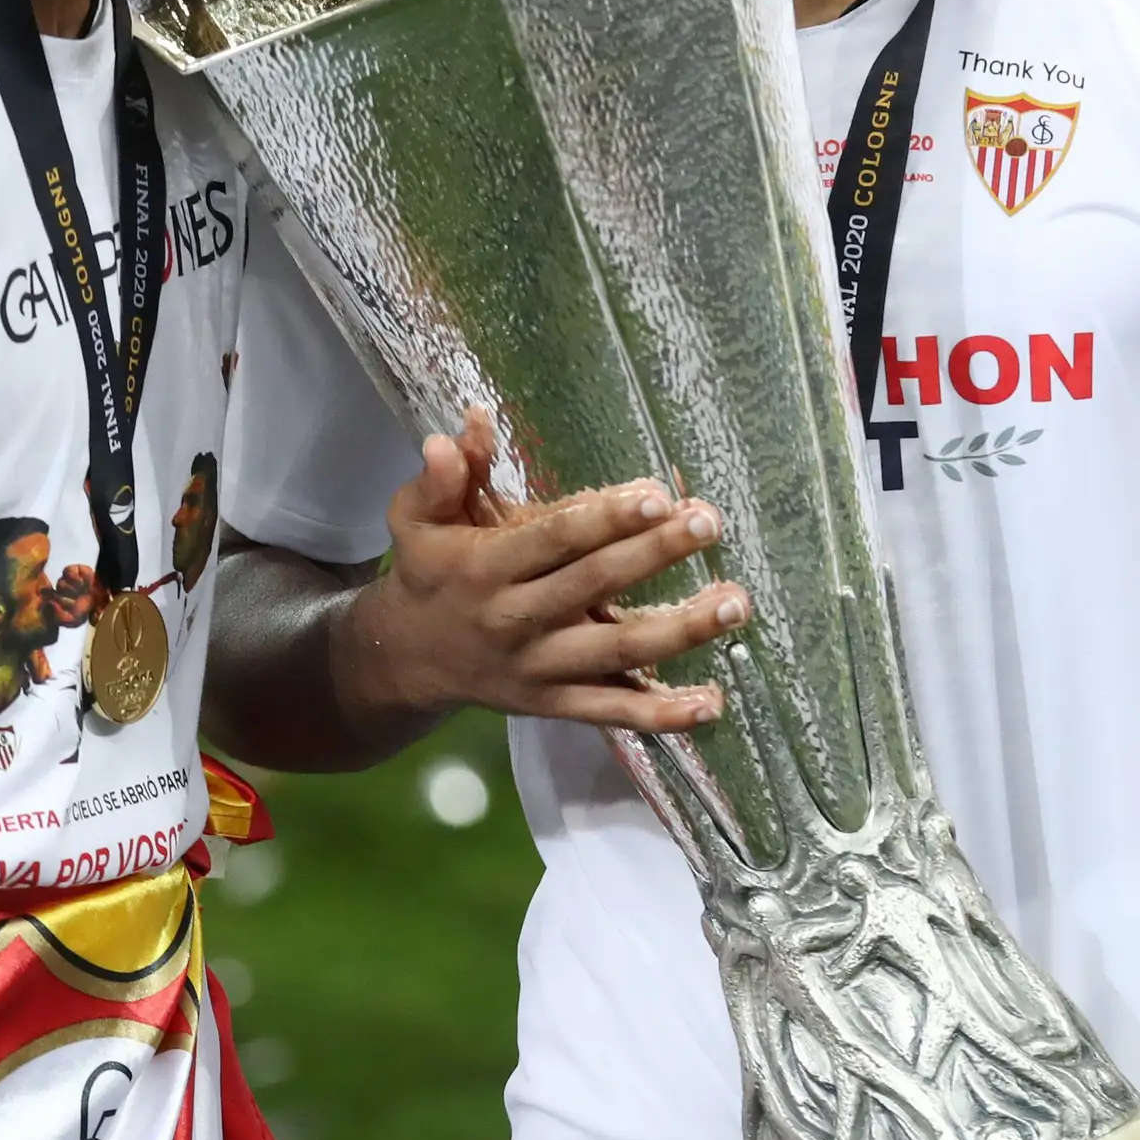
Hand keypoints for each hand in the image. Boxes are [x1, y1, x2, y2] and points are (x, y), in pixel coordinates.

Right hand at [339, 411, 740, 734]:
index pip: (553, 541)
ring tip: (735, 604)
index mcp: (485, 569)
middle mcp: (516, 620)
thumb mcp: (416, 521)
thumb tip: (467, 424)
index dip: (605, 519)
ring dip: (680, 631)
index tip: (656, 495)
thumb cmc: (426, 574)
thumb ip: (442, 479)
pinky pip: (613, 712)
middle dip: (654, 555)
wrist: (404, 659)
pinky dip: (662, 715)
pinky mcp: (556, 704)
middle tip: (708, 523)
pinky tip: (711, 703)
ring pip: (617, 653)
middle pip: (594, 587)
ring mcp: (540, 668)